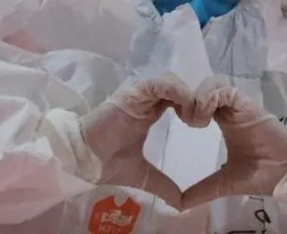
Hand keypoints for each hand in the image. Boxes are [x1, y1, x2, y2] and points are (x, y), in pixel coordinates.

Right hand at [81, 74, 194, 209]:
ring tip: (194, 119)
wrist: (84, 159)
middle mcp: (146, 98)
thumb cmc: (107, 162)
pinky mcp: (134, 92)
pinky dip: (178, 93)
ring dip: (188, 96)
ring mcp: (140, 93)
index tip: (202, 126)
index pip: (178, 98)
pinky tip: (184, 112)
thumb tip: (180, 204)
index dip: (194, 107)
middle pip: (179, 87)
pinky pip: (161, 83)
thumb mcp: (143, 175)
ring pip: (173, 81)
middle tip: (202, 122)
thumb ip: (163, 185)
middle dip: (195, 100)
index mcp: (150, 111)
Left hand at [181, 77, 286, 209]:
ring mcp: (239, 105)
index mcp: (224, 120)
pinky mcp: (248, 105)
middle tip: (184, 119)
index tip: (179, 122)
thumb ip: (202, 189)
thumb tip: (180, 205)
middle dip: (188, 98)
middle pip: (204, 87)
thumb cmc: (261, 174)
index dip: (186, 105)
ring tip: (196, 121)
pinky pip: (224, 91)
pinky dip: (209, 99)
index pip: (200, 100)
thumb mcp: (224, 182)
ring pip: (212, 83)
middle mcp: (230, 109)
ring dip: (198, 98)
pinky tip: (205, 120)